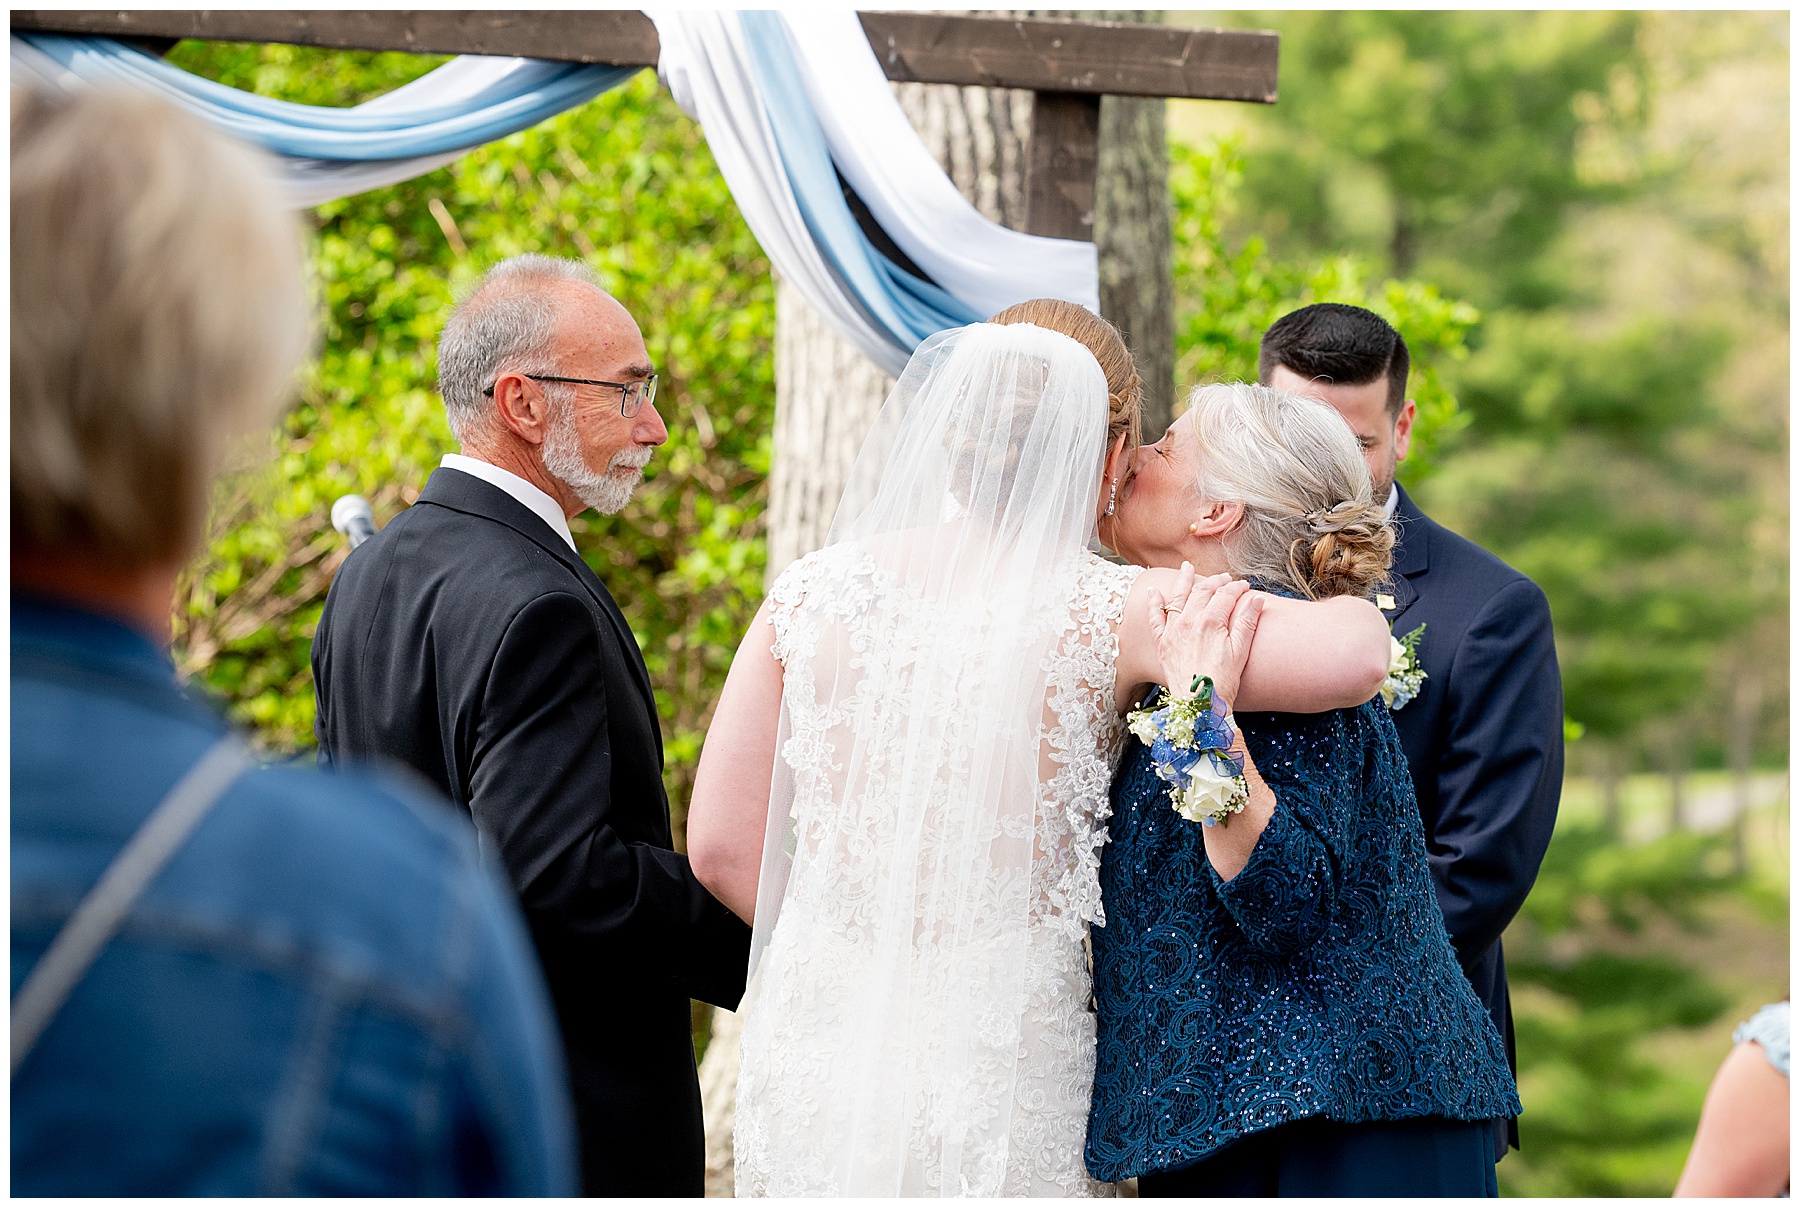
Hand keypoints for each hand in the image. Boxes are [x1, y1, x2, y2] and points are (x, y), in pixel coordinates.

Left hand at [1147, 562, 1263, 708]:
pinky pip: (1155, 618)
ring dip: (1184, 580)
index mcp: (1211, 621)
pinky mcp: (1162, 642)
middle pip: (1203, 591)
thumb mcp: (1241, 651)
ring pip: (1178, 597)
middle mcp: (1189, 621)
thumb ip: (1247, 622)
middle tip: (1224, 578)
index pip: (1225, 595)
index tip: (1245, 586)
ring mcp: (1173, 630)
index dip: (1237, 588)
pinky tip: (1153, 591)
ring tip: (1187, 567)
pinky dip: (1154, 603)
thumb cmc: (1223, 681)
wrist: (1199, 704)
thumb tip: (1256, 599)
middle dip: (1216, 581)